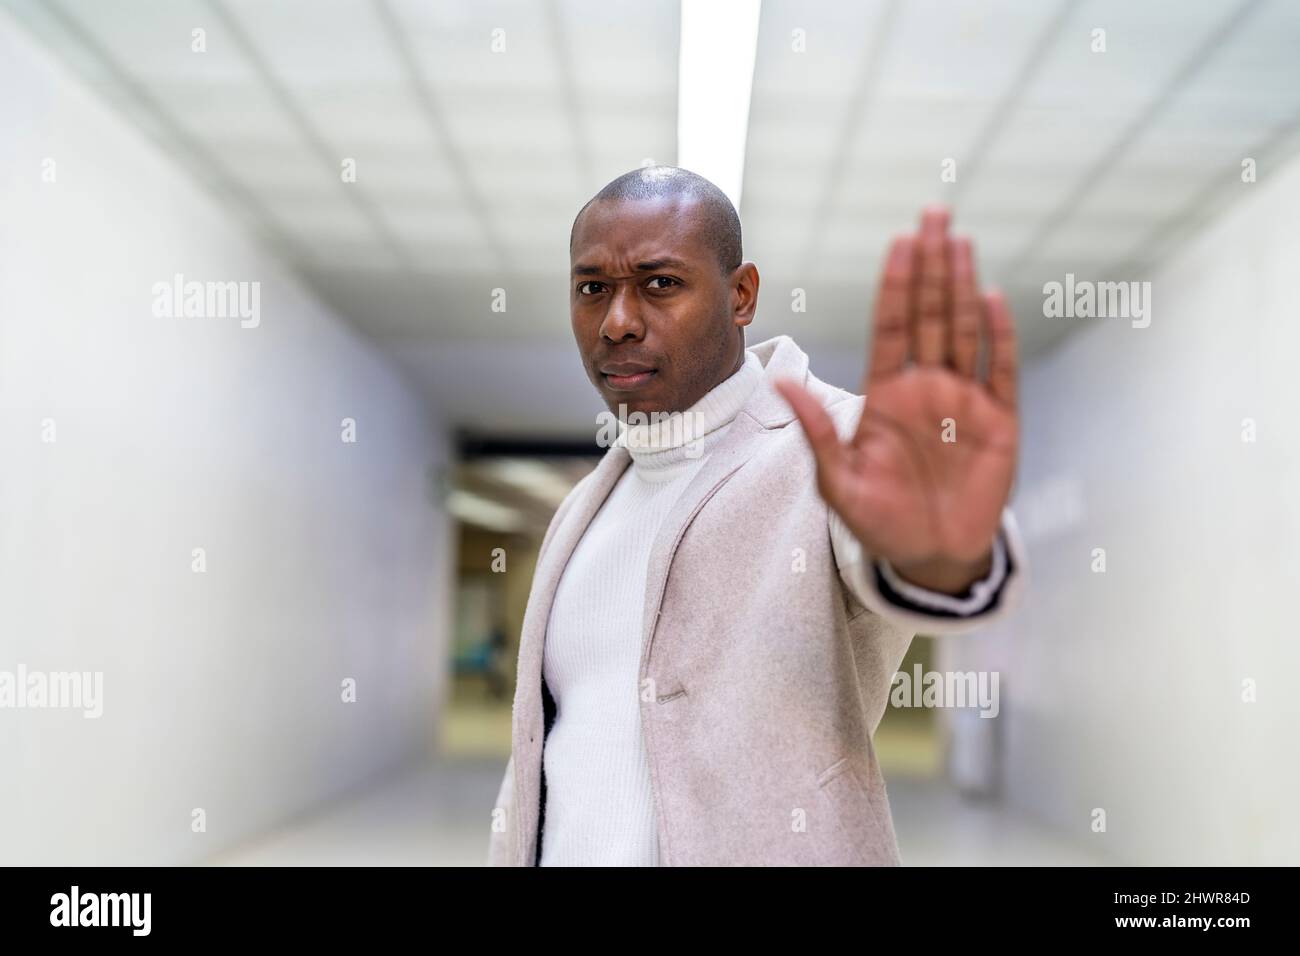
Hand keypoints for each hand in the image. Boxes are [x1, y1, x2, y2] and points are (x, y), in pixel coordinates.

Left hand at [775, 207, 1018, 593]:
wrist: (928, 557)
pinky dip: (998, 336)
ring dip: (961, 284)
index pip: (891, 327)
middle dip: (930, 264)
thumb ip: (817, 431)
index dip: (896, 285)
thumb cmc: (879, 520)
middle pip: (930, 313)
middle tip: (933, 214)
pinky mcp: (999, 423)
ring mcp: (964, 400)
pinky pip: (998, 371)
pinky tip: (990, 297)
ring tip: (958, 239)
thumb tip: (779, 384)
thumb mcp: (838, 480)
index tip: (898, 241)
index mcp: (886, 392)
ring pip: (963, 330)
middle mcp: (926, 386)